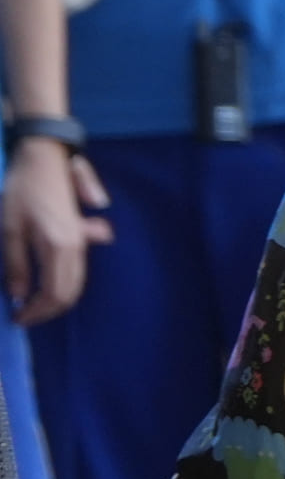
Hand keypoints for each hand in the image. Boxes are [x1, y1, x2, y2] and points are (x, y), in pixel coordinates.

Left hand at [2, 136, 106, 322]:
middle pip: (69, 292)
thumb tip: (18, 295)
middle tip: (23, 316)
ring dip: (56, 299)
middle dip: (47, 310)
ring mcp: (81, 240)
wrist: (44, 159)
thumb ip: (17, 265)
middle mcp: (76, 246)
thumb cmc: (22, 192)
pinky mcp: (79, 233)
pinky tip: (45, 284)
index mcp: (58, 247)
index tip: (17, 319)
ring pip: (76, 282)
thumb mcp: (10, 229)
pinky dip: (63, 285)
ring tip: (32, 304)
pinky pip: (76, 269)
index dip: (36, 312)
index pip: (54, 293)